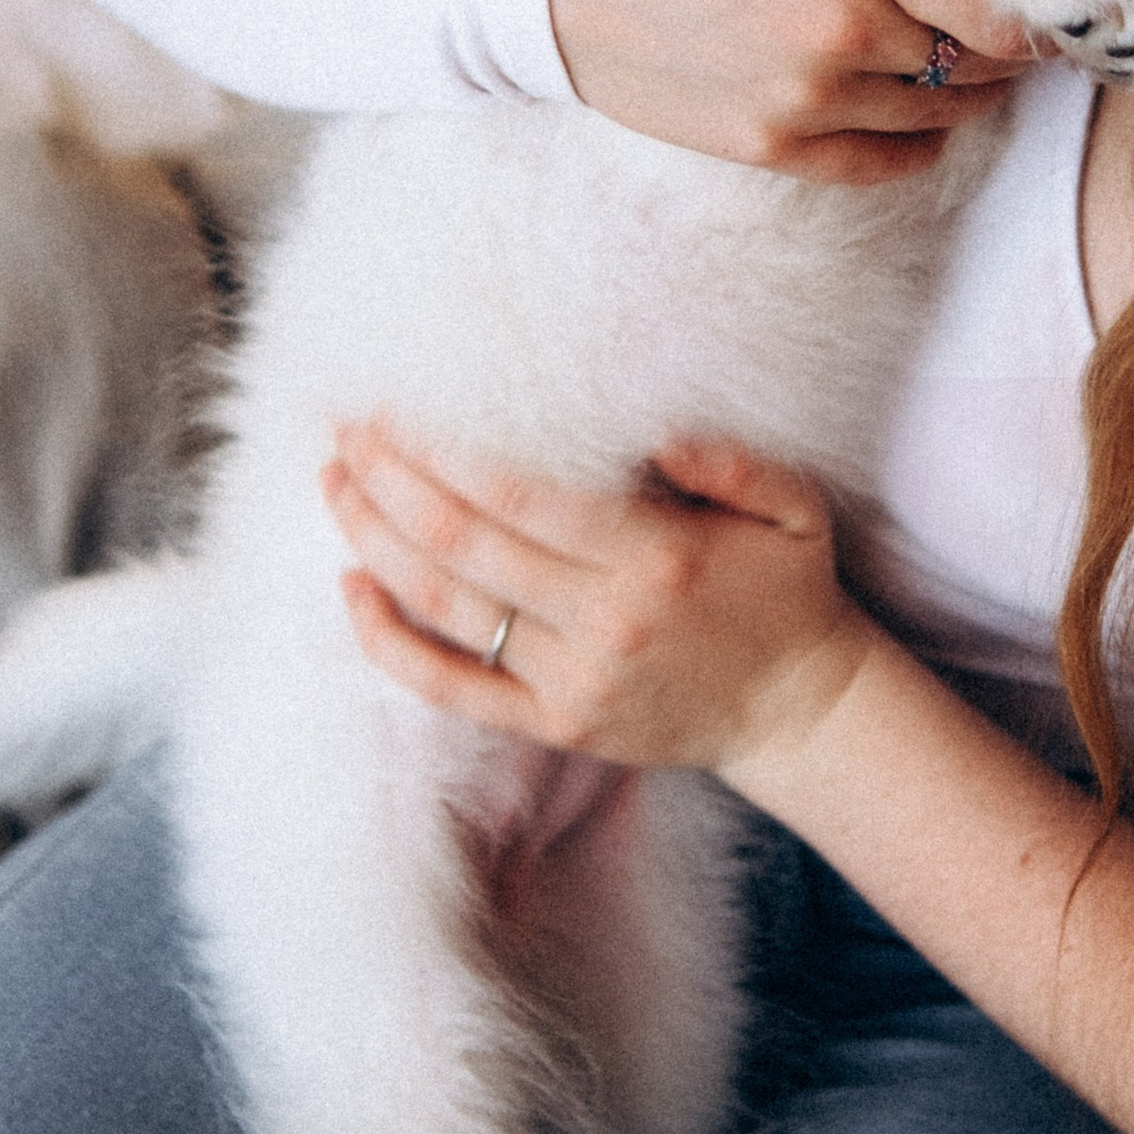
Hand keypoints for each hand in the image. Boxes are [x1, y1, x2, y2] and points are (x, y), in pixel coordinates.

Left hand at [320, 418, 883, 790]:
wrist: (798, 709)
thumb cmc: (786, 590)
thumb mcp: (794, 510)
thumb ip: (733, 463)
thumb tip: (657, 433)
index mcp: (657, 559)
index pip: (523, 498)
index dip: (446, 452)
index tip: (398, 407)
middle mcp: (605, 623)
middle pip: (466, 544)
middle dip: (392, 481)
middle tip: (346, 428)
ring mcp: (573, 682)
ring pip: (448, 608)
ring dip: (377, 541)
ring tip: (335, 484)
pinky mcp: (557, 726)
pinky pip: (453, 689)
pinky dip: (391, 643)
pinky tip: (352, 588)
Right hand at [545, 0, 1031, 181]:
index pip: (1004, 0)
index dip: (1043, 6)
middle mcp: (847, 25)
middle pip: (979, 56)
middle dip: (1003, 40)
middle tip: (1012, 21)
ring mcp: (807, 96)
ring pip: (940, 111)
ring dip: (966, 89)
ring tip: (967, 59)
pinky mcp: (768, 146)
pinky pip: (885, 161)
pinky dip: (918, 140)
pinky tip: (918, 112)